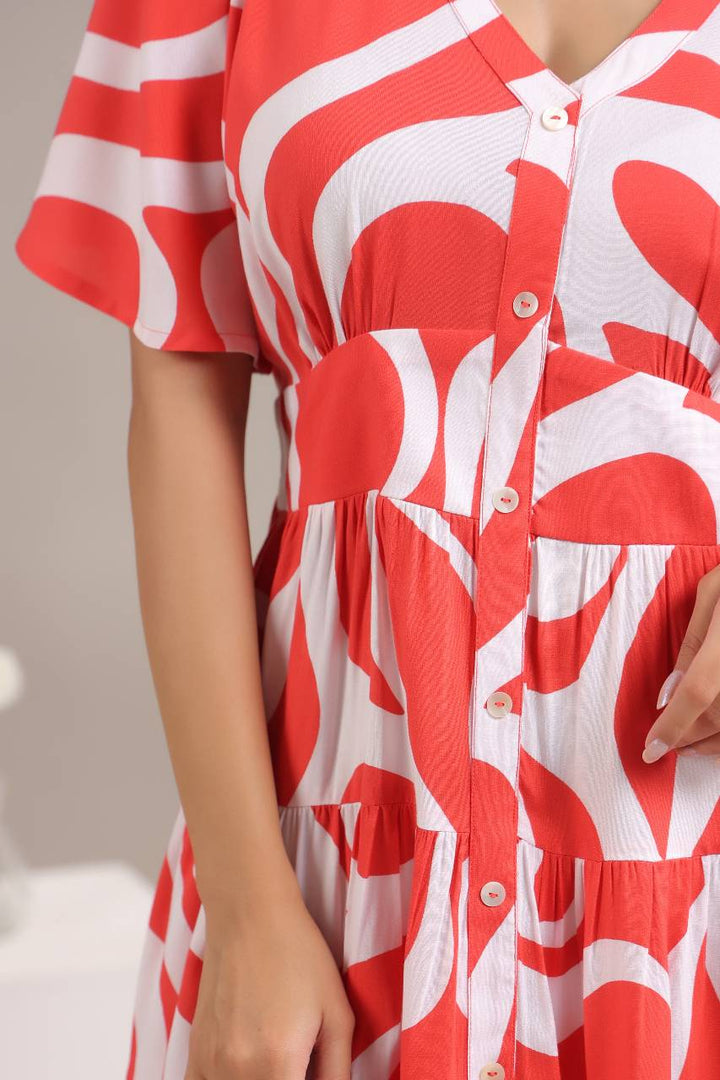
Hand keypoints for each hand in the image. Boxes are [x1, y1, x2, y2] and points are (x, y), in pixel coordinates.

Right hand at [183, 896, 354, 1078]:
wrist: (250, 914)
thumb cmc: (298, 955)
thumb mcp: (337, 1014)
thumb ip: (337, 1072)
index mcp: (278, 1062)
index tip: (311, 1072)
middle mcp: (237, 1070)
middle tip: (301, 1062)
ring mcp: (210, 1063)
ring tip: (277, 1061)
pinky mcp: (195, 1052)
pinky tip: (244, 1071)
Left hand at [642, 562, 719, 763]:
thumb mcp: (712, 594)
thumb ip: (692, 644)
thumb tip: (671, 690)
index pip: (697, 694)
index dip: (673, 726)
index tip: (651, 749)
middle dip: (689, 736)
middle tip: (665, 745)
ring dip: (714, 743)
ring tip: (690, 746)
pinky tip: (718, 735)